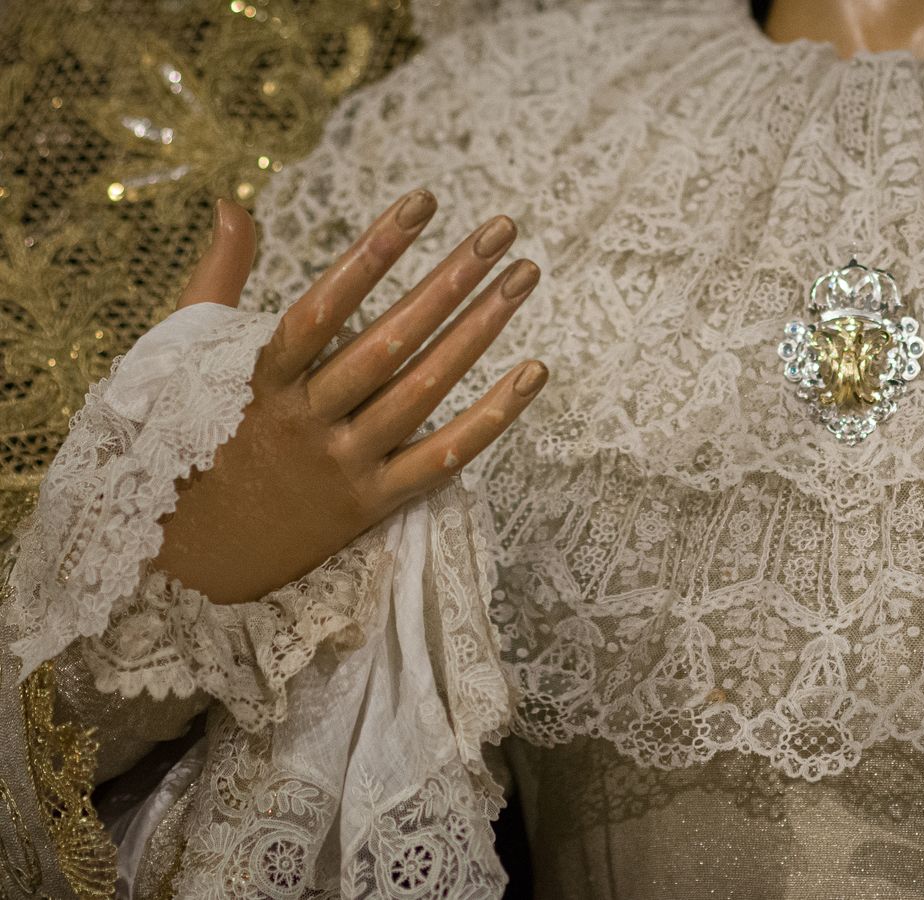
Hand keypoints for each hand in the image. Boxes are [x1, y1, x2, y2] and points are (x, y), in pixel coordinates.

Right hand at [154, 192, 546, 604]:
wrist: (201, 557)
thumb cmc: (206, 438)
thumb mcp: (194, 356)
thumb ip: (221, 276)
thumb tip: (233, 203)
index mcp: (261, 378)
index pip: (322, 305)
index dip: (372, 251)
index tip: (422, 200)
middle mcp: (305, 420)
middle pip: (386, 344)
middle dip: (448, 280)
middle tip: (502, 228)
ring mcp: (343, 464)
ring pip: (421, 393)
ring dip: (479, 331)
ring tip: (525, 275)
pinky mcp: (375, 503)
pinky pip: (443, 458)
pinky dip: (492, 418)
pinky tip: (535, 372)